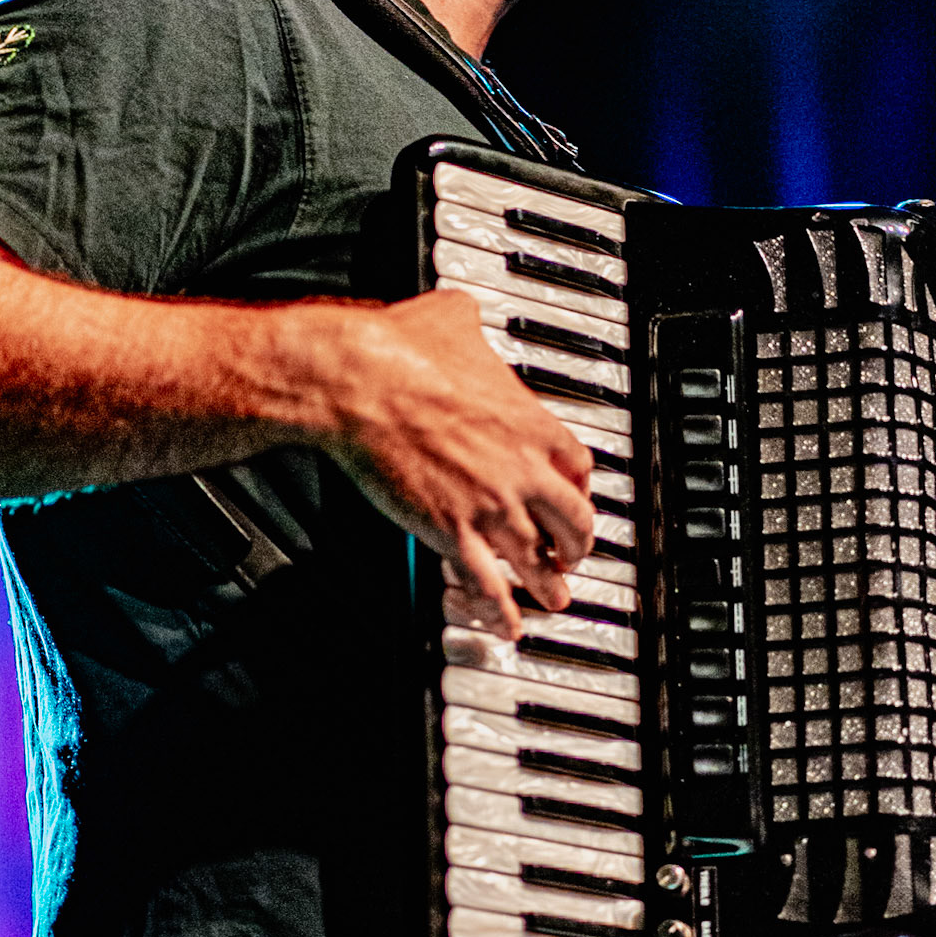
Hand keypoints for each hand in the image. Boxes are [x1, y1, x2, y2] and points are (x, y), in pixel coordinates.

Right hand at [324, 291, 594, 638]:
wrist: (356, 383)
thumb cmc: (398, 350)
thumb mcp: (451, 317)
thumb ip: (470, 322)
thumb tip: (464, 312)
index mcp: (528, 420)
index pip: (579, 465)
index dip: (580, 488)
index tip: (573, 497)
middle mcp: (519, 467)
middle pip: (573, 521)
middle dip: (576, 545)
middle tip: (571, 555)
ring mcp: (487, 503)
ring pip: (536, 560)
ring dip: (549, 585)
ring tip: (553, 600)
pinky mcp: (449, 529)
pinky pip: (486, 583)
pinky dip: (499, 610)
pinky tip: (503, 624)